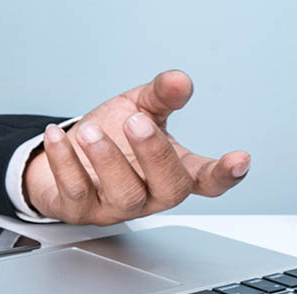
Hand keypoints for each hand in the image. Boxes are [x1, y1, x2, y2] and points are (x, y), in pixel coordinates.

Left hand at [22, 70, 249, 224]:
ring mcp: (114, 207)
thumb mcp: (139, 108)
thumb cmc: (110, 137)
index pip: (207, 180)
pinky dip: (64, 161)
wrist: (62, 157)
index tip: (239, 159)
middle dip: (155, 154)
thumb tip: (179, 81)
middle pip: (169, 188)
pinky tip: (56, 136)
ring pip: (123, 194)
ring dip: (107, 159)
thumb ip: (161, 96)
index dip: (225, 174)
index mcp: (173, 171)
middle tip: (137, 122)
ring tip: (90, 131)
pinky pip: (74, 191)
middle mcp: (149, 194)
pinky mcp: (78, 210)